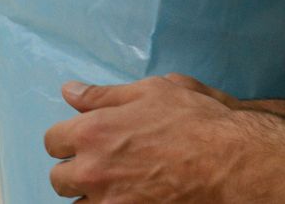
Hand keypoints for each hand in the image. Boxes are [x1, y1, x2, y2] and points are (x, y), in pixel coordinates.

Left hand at [45, 76, 275, 200]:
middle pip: (58, 179)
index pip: (52, 141)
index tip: (82, 139)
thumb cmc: (196, 121)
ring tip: (116, 185)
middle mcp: (93, 171)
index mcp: (93, 133)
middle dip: (74, 170)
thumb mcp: (151, 91)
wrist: (232, 163)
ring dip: (90, 195)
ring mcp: (111, 203)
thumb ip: (102, 95)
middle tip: (100, 164)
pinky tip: (129, 198)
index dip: (67, 138)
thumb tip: (69, 91)